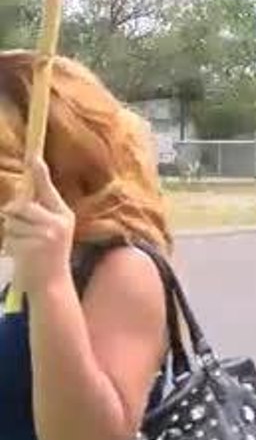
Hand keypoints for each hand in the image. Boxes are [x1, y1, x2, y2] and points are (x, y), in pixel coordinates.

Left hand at [2, 159, 74, 298]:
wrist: (52, 283)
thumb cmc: (47, 254)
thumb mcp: (50, 230)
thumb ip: (38, 212)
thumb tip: (17, 199)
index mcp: (63, 214)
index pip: (47, 189)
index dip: (40, 172)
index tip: (34, 157)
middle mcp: (58, 222)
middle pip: (20, 206)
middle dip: (13, 216)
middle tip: (23, 232)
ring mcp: (46, 235)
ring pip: (11, 222)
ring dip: (11, 233)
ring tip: (25, 246)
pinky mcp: (32, 246)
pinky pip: (9, 237)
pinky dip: (10, 246)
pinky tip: (23, 255)